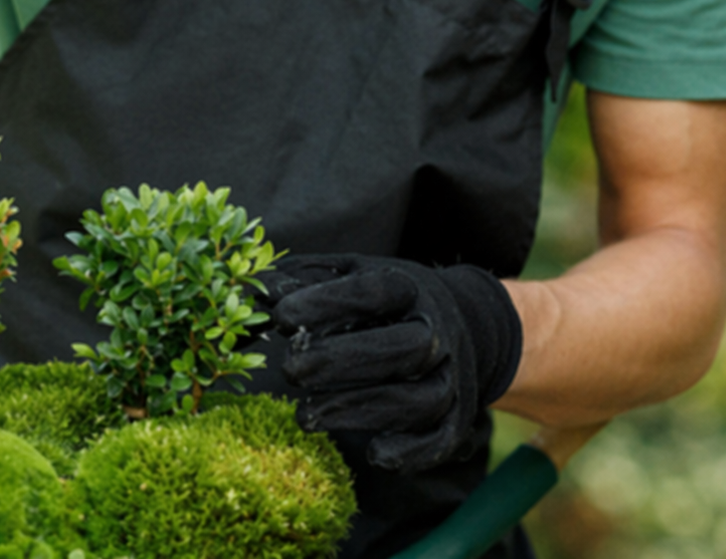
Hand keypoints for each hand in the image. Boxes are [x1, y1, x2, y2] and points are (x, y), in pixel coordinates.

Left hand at [263, 253, 521, 472]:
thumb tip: (259, 289)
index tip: (281, 316)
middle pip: (401, 348)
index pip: (374, 292)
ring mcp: (450, 377)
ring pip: (416, 399)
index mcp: (410, 287)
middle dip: (342, 361)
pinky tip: (373, 453)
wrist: (466, 323)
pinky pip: (437, 441)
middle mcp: (437, 330)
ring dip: (360, 410)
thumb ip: (310, 279)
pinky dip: (410, 452)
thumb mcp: (356, 273)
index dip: (327, 302)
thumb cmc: (391, 300)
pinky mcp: (456, 420)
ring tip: (306, 416)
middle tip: (291, 369)